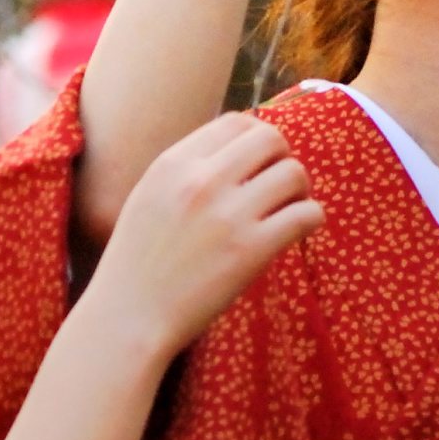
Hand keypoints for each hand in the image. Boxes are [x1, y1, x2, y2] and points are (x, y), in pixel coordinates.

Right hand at [80, 113, 322, 362]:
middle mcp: (202, 181)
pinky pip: (305, 214)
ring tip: (289, 209)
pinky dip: (310, 218)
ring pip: (294, 173)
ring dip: (300, 189)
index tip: (259, 161)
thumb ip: (187, 170)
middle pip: (271, 138)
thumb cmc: (137, 262)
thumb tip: (238, 148)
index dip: (256, 137)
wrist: (128, 318)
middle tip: (279, 184)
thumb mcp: (149, 196)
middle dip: (282, 157)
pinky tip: (297, 231)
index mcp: (173, 163)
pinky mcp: (251, 251)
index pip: (236, 121)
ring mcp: (229, 215)